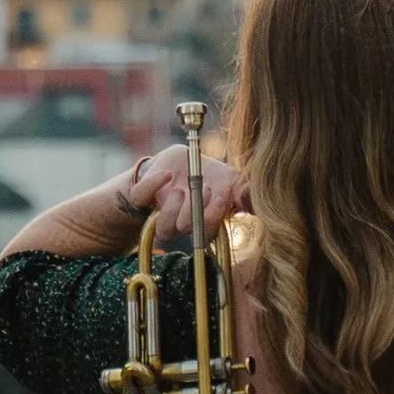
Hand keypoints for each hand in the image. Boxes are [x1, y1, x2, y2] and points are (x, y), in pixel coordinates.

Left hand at [133, 147, 249, 237]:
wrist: (182, 159)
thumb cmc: (210, 174)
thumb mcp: (231, 179)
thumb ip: (243, 192)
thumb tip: (253, 203)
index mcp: (204, 222)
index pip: (207, 233)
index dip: (212, 218)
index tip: (221, 196)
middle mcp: (183, 222)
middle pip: (185, 230)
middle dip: (195, 212)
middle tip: (204, 189)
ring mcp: (162, 211)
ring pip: (164, 227)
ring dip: (173, 209)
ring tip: (181, 188)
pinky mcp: (143, 195)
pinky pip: (140, 198)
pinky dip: (152, 186)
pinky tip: (166, 175)